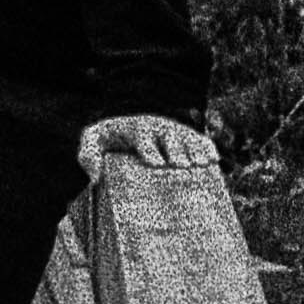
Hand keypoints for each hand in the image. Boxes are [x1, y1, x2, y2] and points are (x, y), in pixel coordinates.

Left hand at [76, 110, 220, 183]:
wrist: (120, 131)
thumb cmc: (104, 143)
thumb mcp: (89, 147)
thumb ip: (88, 157)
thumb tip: (95, 177)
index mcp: (133, 128)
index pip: (142, 136)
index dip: (149, 148)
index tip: (156, 164)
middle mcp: (155, 126)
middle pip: (168, 135)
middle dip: (175, 149)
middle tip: (181, 165)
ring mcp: (171, 130)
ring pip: (186, 136)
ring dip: (195, 149)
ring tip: (203, 164)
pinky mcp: (183, 138)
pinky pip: (197, 140)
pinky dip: (206, 147)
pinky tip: (214, 160)